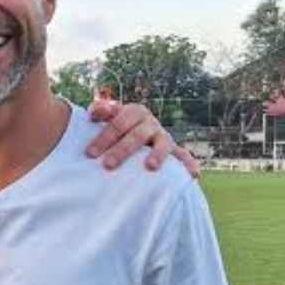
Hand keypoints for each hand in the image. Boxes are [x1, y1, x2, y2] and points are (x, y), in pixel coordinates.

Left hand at [85, 100, 200, 177]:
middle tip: (107, 165)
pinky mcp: (173, 150)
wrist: (133, 131)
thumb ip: (99, 111)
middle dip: (122, 150)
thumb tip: (95, 112)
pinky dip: (189, 163)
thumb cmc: (114, 127)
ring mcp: (163, 136)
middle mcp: (150, 122)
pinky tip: (194, 174)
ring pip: (162, 144)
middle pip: (137, 135)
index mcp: (133, 111)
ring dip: (157, 155)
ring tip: (150, 167)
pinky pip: (183, 156)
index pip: (118, 123)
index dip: (104, 137)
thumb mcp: (105, 116)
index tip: (89, 153)